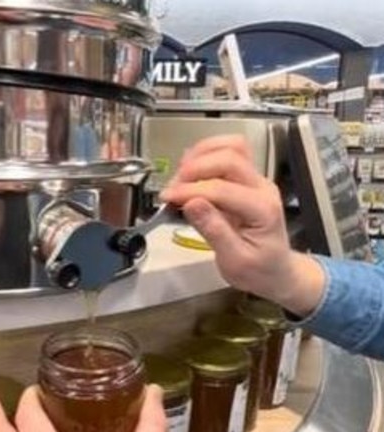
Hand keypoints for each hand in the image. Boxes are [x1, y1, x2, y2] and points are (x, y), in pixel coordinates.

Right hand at [160, 135, 324, 315]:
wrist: (276, 271)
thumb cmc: (257, 270)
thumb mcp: (234, 260)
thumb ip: (214, 230)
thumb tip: (191, 203)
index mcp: (262, 210)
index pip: (222, 188)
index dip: (190, 190)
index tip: (167, 198)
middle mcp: (262, 188)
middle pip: (230, 157)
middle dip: (195, 168)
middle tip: (173, 188)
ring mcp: (256, 180)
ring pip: (232, 147)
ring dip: (201, 155)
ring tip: (180, 177)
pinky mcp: (247, 179)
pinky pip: (229, 154)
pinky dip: (205, 156)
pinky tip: (189, 172)